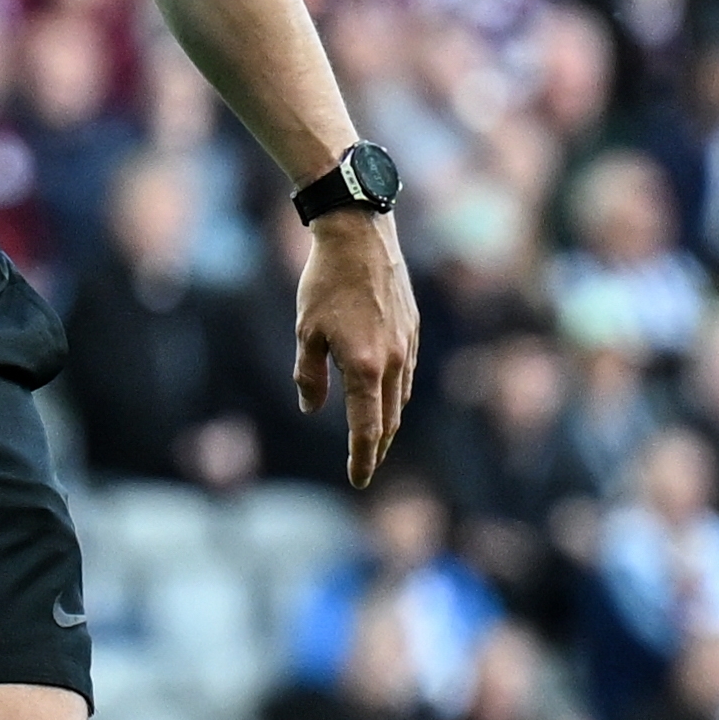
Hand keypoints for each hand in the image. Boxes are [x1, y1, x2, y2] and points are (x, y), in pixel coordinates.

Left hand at [293, 208, 419, 489]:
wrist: (360, 239)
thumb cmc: (324, 283)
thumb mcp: (305, 330)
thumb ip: (309, 375)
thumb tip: (312, 408)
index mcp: (364, 367)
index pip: (366, 428)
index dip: (362, 458)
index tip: (357, 480)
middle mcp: (393, 362)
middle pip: (389, 419)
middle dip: (377, 447)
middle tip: (365, 465)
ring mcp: (408, 346)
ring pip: (401, 398)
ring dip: (389, 422)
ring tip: (376, 438)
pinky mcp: (413, 331)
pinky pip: (407, 374)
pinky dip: (396, 393)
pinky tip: (385, 396)